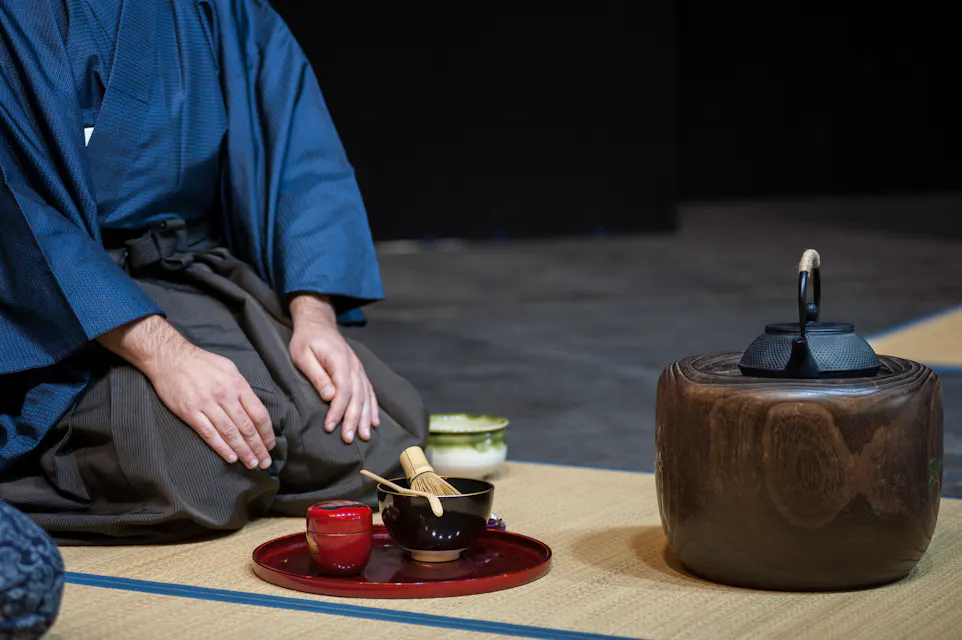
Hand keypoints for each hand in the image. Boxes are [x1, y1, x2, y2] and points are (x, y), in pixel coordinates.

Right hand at [97, 315, 274, 468]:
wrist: (169, 358)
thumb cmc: (201, 363)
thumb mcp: (228, 368)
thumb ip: (242, 388)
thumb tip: (254, 408)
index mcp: (237, 384)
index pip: (258, 413)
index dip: (266, 432)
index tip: (270, 444)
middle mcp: (224, 395)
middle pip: (246, 427)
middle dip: (258, 447)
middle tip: (265, 462)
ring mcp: (206, 404)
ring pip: (230, 433)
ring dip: (243, 451)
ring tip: (252, 463)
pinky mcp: (190, 412)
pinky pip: (209, 434)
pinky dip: (221, 448)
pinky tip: (231, 457)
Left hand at [288, 294, 378, 443]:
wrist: (318, 324)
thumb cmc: (306, 340)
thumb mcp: (302, 355)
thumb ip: (316, 375)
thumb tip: (328, 396)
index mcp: (340, 360)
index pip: (343, 390)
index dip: (338, 410)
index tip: (330, 427)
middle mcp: (354, 366)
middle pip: (357, 396)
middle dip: (353, 419)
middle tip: (347, 439)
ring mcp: (359, 369)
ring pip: (366, 396)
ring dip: (365, 417)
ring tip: (364, 436)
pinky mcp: (359, 373)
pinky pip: (369, 392)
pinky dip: (372, 408)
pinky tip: (374, 422)